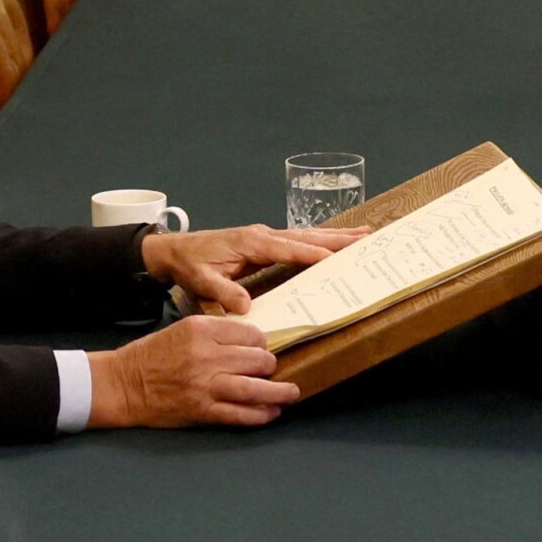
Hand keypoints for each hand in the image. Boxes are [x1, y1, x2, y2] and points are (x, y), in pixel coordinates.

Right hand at [88, 315, 298, 428]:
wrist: (123, 384)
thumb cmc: (154, 354)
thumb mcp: (184, 329)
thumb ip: (216, 333)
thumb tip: (252, 343)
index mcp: (202, 330)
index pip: (250, 333)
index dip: (261, 342)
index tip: (262, 348)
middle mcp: (206, 356)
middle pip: (258, 359)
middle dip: (270, 365)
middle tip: (272, 369)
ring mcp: (205, 385)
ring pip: (255, 389)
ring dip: (279, 392)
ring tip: (291, 393)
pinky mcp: (202, 410)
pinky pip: (240, 414)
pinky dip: (261, 415)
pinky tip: (272, 412)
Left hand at [139, 223, 365, 313]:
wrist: (174, 251)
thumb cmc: (189, 265)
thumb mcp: (202, 282)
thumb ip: (223, 293)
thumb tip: (246, 306)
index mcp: (252, 244)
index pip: (290, 249)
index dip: (315, 255)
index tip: (340, 259)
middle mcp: (263, 235)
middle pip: (307, 237)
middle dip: (337, 238)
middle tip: (367, 238)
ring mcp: (264, 236)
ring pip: (305, 236)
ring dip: (333, 236)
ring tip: (362, 235)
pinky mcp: (264, 241)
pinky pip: (297, 241)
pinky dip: (318, 241)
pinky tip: (331, 243)